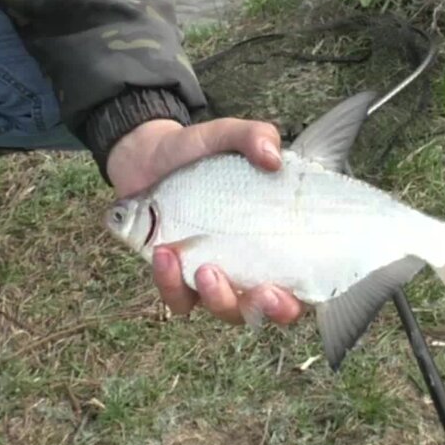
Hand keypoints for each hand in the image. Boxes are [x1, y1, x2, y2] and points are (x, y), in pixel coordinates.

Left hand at [107, 117, 304, 325]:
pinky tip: (165, 254)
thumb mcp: (228, 135)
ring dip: (218, 298)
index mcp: (270, 242)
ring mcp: (209, 278)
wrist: (149, 156)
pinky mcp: (175, 278)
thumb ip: (254, 136)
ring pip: (221, 310)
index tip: (287, 290)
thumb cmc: (199, 151)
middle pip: (262, 309)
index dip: (296, 300)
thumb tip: (274, 158)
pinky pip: (176, 298)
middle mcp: (245, 268)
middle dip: (263, 309)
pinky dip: (170, 283)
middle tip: (261, 292)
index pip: (296, 285)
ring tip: (204, 269)